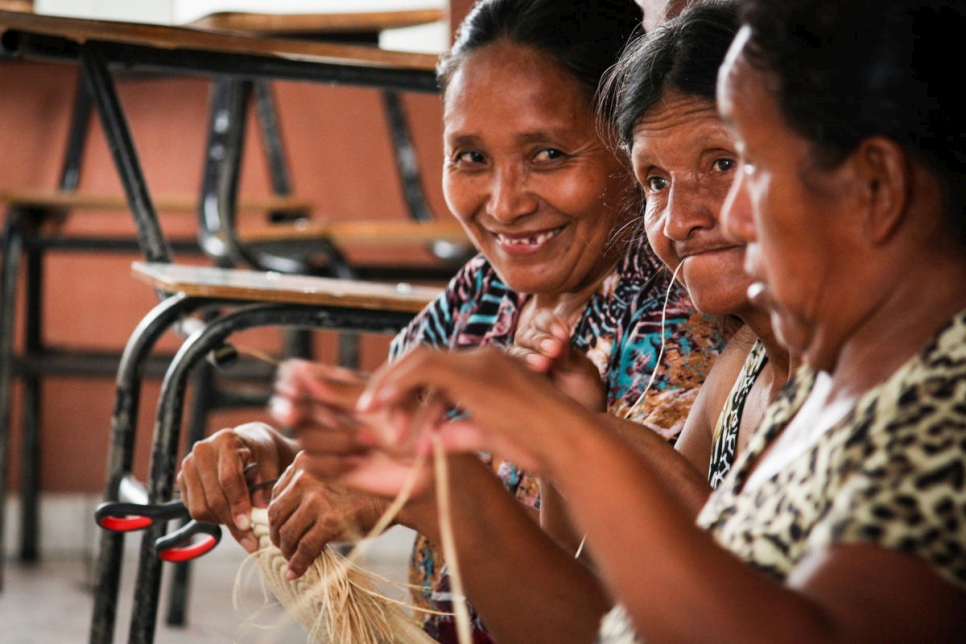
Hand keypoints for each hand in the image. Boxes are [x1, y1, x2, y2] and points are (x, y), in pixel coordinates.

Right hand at [177, 422, 296, 552]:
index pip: (229, 478)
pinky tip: (228, 514)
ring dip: (222, 522)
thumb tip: (260, 512)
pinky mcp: (182, 480)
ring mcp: (188, 465)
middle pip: (213, 497)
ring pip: (200, 508)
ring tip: (241, 523)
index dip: (238, 504)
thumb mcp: (269, 464)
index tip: (247, 524)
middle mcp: (203, 451)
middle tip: (250, 537)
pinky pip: (193, 510)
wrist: (243, 445)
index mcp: (226, 441)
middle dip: (232, 521)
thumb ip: (266, 487)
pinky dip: (212, 519)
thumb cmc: (259, 454)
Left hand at [266, 452, 389, 578]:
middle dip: (277, 535)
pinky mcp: (330, 519)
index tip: (280, 529)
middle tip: (283, 548)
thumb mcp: (331, 476)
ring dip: (286, 551)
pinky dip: (297, 563)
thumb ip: (307, 486)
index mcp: (305, 460)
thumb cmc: (365, 490)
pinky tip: (295, 571)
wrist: (396, 498)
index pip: (277, 493)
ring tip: (291, 559)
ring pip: (288, 532)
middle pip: (277, 513)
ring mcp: (318, 497)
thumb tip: (280, 517)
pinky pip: (305, 547)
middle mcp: (307, 475)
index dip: (276, 516)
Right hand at [271, 359, 436, 499]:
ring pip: (304, 436)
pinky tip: (358, 462)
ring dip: (337, 439)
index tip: (291, 388)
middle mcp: (326, 411)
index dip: (290, 381)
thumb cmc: (412, 425)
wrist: (427, 464)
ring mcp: (326, 439)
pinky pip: (310, 462)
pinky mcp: (328, 467)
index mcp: (337, 386)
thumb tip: (302, 373)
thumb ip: (340, 390)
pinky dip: (335, 462)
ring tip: (369, 442)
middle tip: (294, 414)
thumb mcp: (378, 402)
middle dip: (291, 409)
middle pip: (287, 406)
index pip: (297, 375)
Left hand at [357, 346, 588, 473]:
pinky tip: (381, 408)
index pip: (437, 369)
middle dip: (391, 383)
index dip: (407, 389)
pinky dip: (399, 386)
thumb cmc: (544, 447)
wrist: (573, 447)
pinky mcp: (478, 374)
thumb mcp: (493, 437)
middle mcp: (484, 359)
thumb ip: (462, 431)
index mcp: (489, 370)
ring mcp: (482, 363)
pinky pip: (426, 371)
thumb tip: (434, 439)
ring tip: (371, 416)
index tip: (388, 417)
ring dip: (392, 388)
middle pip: (423, 359)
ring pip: (419, 361)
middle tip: (366, 411)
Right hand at [510, 309, 605, 411]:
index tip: (563, 332)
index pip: (540, 320)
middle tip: (554, 349)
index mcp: (548, 339)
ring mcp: (517, 369)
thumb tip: (561, 330)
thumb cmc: (585, 397)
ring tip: (543, 364)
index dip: (548, 322)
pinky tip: (528, 376)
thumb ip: (567, 353)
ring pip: (513, 353)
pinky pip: (503, 375)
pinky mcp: (507, 388)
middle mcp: (530, 351)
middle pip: (525, 335)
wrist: (581, 426)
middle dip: (540, 340)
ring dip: (527, 356)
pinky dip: (513, 372)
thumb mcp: (580, 371)